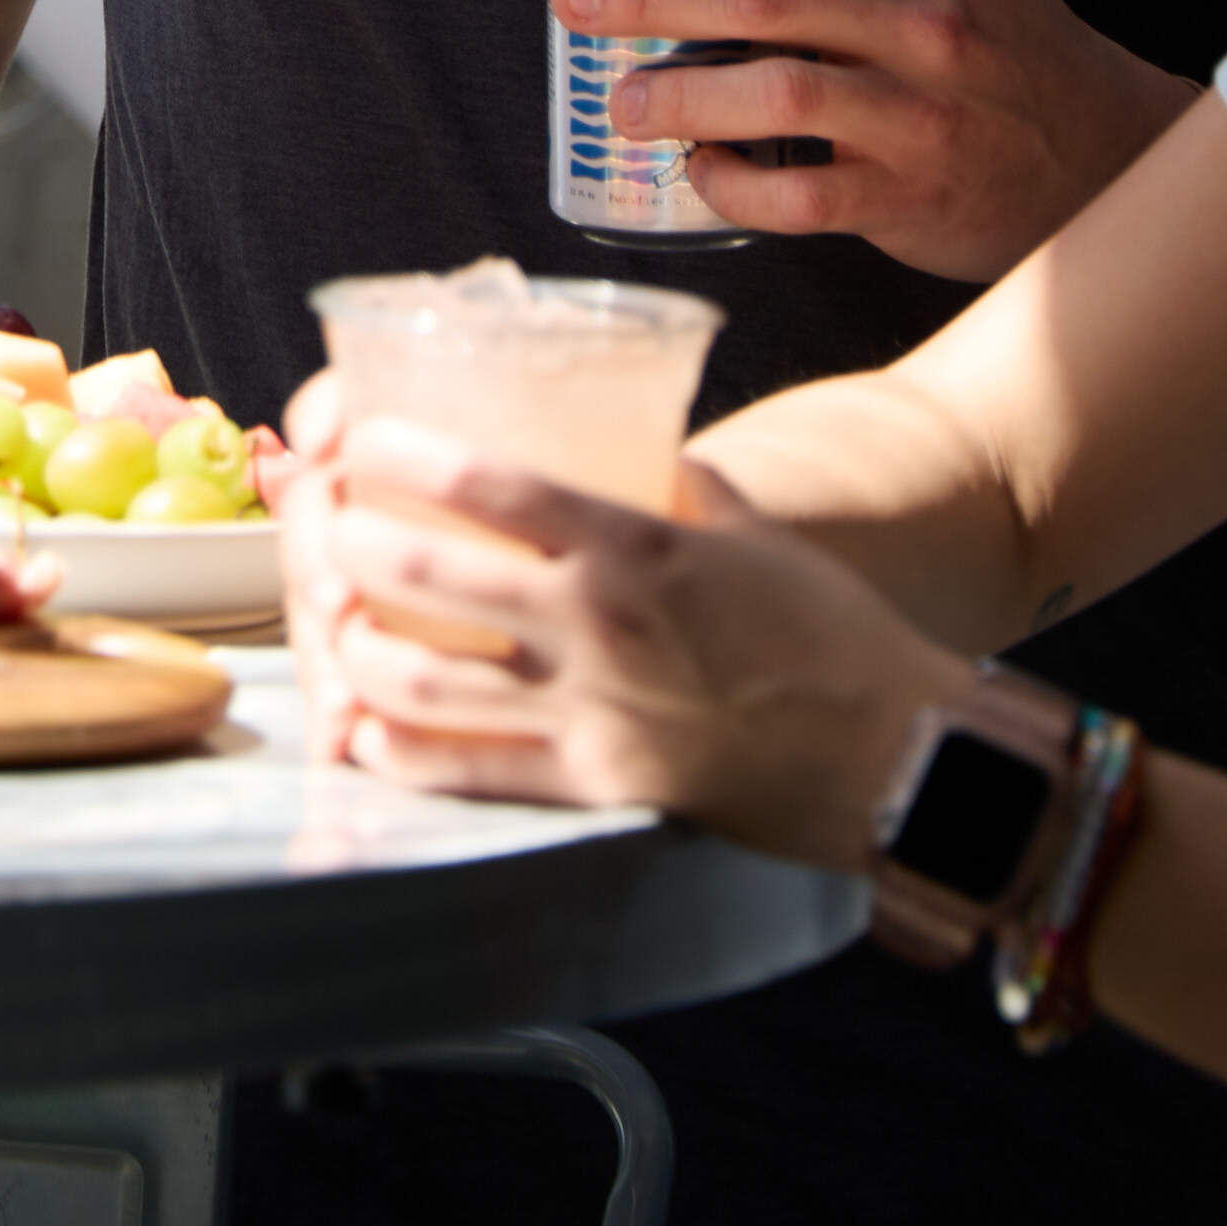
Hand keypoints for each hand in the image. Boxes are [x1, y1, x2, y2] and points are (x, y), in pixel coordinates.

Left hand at [287, 417, 964, 873]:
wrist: (901, 757)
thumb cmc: (834, 634)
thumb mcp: (752, 532)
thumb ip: (678, 486)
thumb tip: (630, 445)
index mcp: (635, 546)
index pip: (490, 482)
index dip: (400, 454)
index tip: (357, 437)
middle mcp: (596, 625)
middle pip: (422, 575)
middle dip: (347, 545)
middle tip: (326, 529)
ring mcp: (588, 712)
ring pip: (418, 682)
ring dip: (355, 649)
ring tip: (336, 624)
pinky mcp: (593, 788)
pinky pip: (465, 772)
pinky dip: (397, 750)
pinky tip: (367, 729)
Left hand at [581, 0, 1191, 283]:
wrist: (1106, 154)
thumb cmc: (1007, 46)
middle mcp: (930, 22)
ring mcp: (922, 115)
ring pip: (773, 98)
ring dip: (678, 98)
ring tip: (621, 100)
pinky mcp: (910, 198)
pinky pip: (797, 197)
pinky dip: (733, 185)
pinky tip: (699, 172)